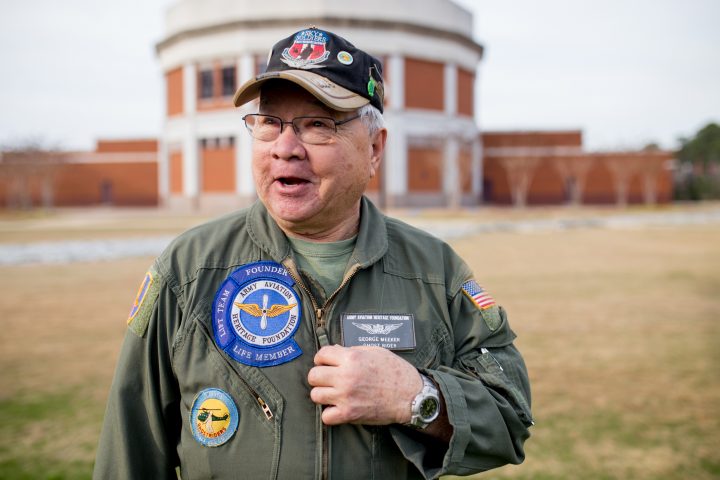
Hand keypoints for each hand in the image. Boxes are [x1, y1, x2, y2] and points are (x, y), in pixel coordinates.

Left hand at [308, 345, 422, 425]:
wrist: (411, 396)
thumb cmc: (396, 371)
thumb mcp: (375, 351)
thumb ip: (352, 351)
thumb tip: (334, 351)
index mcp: (352, 358)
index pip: (321, 355)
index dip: (322, 358)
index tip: (326, 363)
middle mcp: (346, 376)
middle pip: (313, 376)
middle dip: (319, 376)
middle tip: (328, 379)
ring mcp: (346, 397)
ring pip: (315, 395)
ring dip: (323, 394)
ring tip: (332, 393)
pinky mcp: (349, 414)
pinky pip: (326, 416)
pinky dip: (330, 413)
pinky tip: (338, 408)